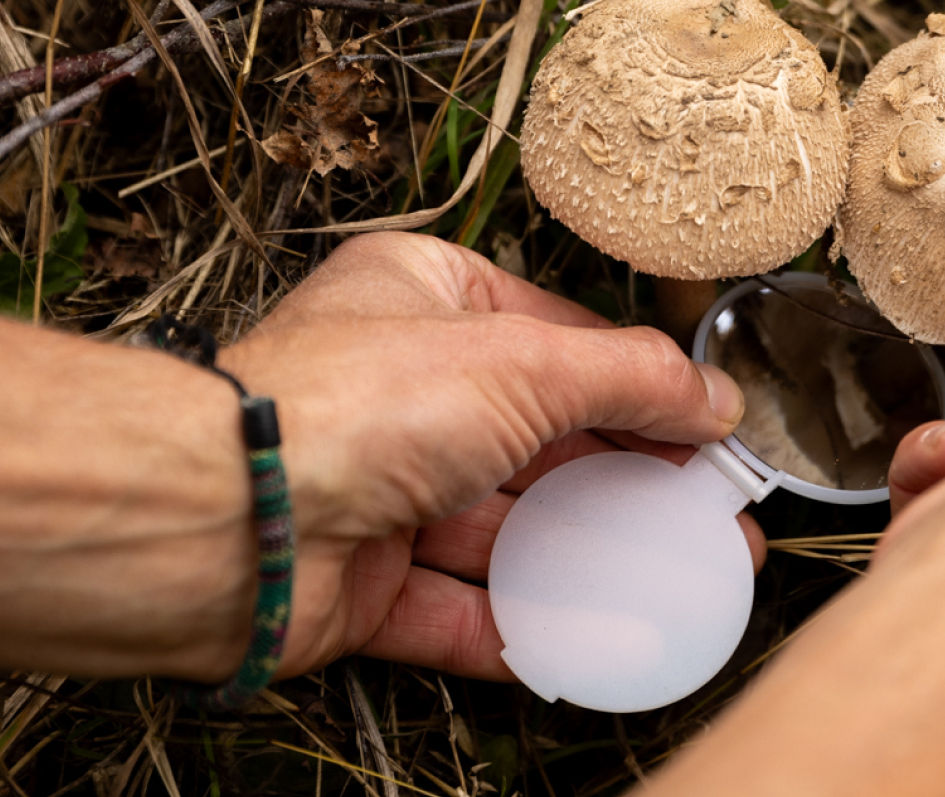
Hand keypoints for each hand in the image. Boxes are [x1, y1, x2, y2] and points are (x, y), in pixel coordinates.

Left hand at [216, 233, 758, 680]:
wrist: (231, 516)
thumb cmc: (352, 403)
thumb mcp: (525, 364)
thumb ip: (630, 380)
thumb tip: (713, 396)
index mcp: (424, 299)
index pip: (559, 339)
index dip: (642, 387)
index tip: (712, 432)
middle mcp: (399, 389)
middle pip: (540, 441)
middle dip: (631, 485)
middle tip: (713, 522)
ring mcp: (375, 487)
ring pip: (503, 530)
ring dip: (589, 561)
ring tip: (678, 586)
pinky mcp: (358, 581)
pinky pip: (454, 609)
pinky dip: (520, 629)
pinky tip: (592, 644)